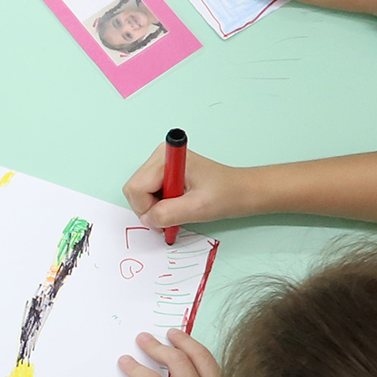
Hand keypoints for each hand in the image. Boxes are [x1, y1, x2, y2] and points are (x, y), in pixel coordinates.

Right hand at [122, 140, 257, 233]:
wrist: (242, 191)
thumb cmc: (225, 195)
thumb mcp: (197, 208)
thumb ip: (168, 213)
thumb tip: (148, 219)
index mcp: (165, 158)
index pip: (136, 188)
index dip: (147, 209)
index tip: (167, 219)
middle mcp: (159, 157)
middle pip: (134, 190)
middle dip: (149, 210)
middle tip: (173, 218)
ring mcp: (160, 164)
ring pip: (139, 194)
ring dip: (155, 209)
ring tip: (179, 211)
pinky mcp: (163, 173)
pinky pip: (148, 194)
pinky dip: (159, 207)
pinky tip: (177, 207)